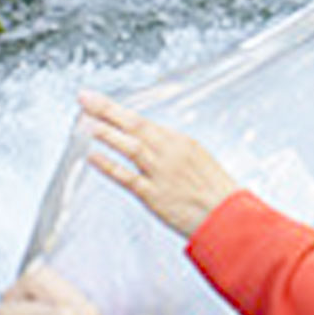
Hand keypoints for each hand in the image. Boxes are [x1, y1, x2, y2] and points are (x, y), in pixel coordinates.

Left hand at [80, 92, 238, 239]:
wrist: (228, 216)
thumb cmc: (216, 190)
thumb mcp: (198, 159)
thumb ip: (172, 150)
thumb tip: (148, 142)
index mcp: (182, 141)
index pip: (143, 121)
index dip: (117, 110)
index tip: (97, 101)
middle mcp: (171, 152)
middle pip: (134, 126)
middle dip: (107, 110)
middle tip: (84, 98)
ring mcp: (162, 173)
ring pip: (130, 147)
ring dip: (107, 133)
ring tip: (85, 122)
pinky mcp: (155, 195)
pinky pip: (128, 178)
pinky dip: (109, 166)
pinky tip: (93, 157)